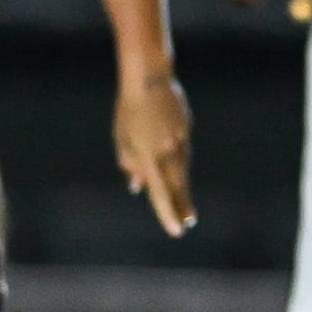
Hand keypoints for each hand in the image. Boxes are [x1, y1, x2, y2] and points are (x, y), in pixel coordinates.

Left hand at [115, 67, 192, 236]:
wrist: (149, 80)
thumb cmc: (129, 110)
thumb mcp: (122, 139)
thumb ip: (130, 164)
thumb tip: (137, 186)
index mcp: (148, 156)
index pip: (160, 192)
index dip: (168, 213)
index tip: (177, 230)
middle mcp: (167, 152)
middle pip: (178, 185)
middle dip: (183, 205)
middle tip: (189, 222)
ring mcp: (180, 140)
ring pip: (182, 169)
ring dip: (182, 187)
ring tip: (186, 206)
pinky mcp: (186, 131)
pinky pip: (183, 153)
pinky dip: (180, 165)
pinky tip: (178, 171)